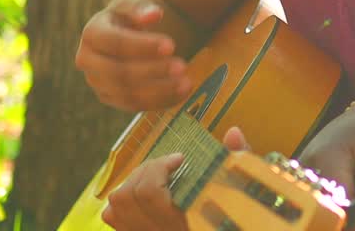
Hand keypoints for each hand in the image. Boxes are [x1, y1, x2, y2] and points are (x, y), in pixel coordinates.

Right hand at [75, 0, 191, 110]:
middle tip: (182, 66)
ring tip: (187, 83)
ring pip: (126, 94)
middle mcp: (88, 61)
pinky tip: (182, 93)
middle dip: (152, 70)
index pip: (115, 42)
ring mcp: (98, 82)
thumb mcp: (132, 6)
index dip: (143, 45)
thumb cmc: (129, 17)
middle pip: (118, 72)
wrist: (121, 34)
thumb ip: (140, 8)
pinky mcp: (111, 98)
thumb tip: (154, 14)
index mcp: (92, 34)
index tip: (171, 45)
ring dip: (159, 91)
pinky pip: (135, 105)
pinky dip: (160, 101)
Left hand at [102, 127, 249, 229]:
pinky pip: (113, 219)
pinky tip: (144, 194)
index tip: (180, 159)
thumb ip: (238, 163)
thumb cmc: (233, 217)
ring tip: (155, 177)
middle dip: (146, 171)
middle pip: (128, 197)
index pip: (150, 193)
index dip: (159, 167)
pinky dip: (122, 202)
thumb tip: (233, 131)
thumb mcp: (241, 190)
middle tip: (168, 165)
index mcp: (183, 222)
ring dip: (131, 184)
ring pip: (114, 208)